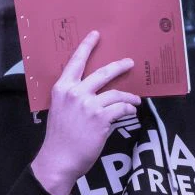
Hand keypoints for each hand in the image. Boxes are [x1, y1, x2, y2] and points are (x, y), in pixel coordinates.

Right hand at [30, 31, 140, 194]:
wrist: (59, 160)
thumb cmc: (59, 138)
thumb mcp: (59, 110)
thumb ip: (72, 97)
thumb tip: (93, 91)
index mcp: (62, 88)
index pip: (75, 62)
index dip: (86, 46)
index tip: (96, 35)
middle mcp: (74, 93)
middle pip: (102, 73)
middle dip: (119, 67)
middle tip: (129, 63)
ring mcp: (88, 104)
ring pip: (115, 93)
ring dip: (129, 96)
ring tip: (135, 100)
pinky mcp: (101, 117)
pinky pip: (121, 108)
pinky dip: (128, 109)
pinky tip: (131, 112)